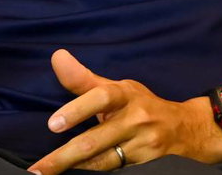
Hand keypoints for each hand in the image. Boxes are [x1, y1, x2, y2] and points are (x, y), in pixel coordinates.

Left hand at [27, 50, 221, 173]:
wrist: (182, 127)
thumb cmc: (139, 104)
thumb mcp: (115, 87)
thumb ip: (83, 78)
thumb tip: (57, 57)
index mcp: (124, 94)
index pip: (100, 97)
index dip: (77, 110)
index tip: (53, 124)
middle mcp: (135, 118)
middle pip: (96, 139)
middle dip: (64, 155)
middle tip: (39, 167)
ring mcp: (140, 142)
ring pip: (101, 158)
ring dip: (72, 166)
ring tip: (46, 172)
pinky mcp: (143, 160)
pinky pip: (110, 166)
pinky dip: (90, 168)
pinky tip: (73, 170)